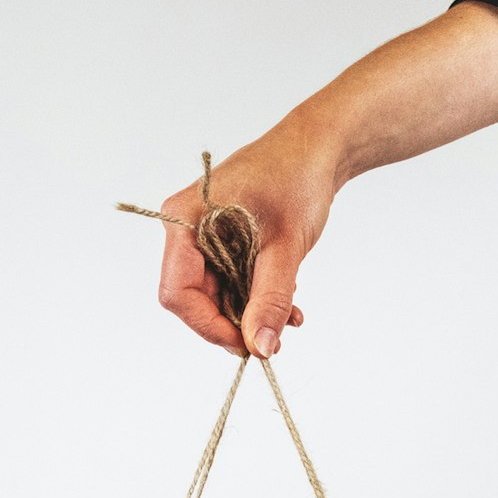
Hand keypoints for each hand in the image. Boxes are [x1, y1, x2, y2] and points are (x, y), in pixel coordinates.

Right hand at [154, 5, 497, 357]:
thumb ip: (270, 301)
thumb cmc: (297, 179)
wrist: (319, 149)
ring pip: (216, 296)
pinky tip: (286, 306)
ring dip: (250, 314)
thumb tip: (261, 348)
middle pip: (195, 299)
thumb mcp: (285, 248)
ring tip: (288, 318)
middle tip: (270, 339)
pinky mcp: (222, 242)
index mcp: (185, 220)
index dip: (208, 325)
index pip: (178, 292)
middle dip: (233, 323)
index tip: (245, 344)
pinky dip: (256, 298)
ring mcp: (203, 236)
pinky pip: (230, 283)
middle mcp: (186, 229)